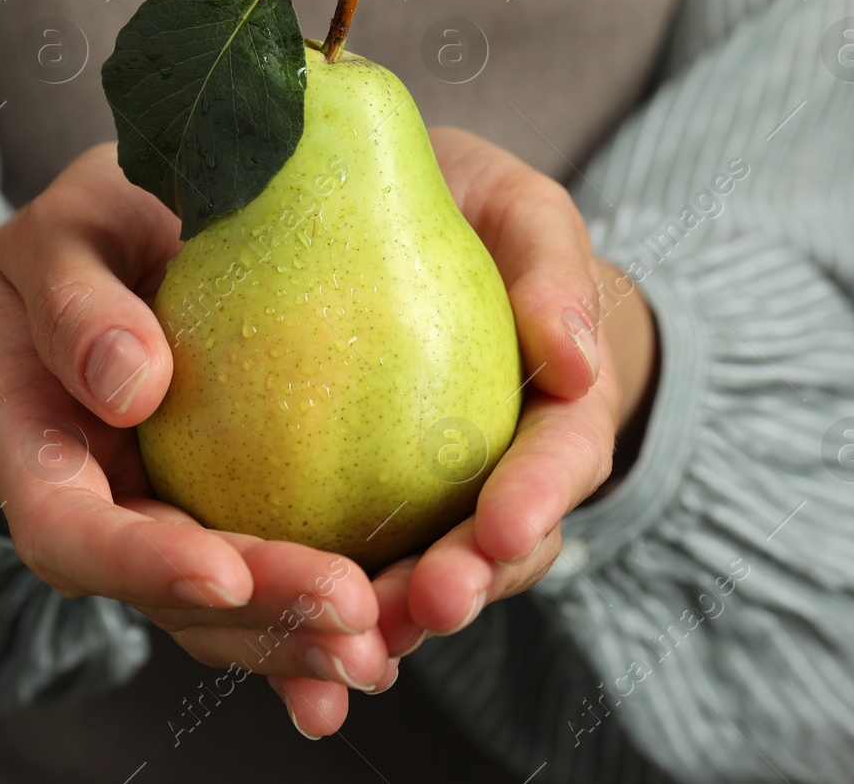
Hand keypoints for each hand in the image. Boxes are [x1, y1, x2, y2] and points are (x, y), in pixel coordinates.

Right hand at [0, 144, 392, 738]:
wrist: (86, 272)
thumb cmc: (68, 244)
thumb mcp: (57, 241)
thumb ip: (74, 303)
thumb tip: (134, 384)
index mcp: (32, 450)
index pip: (68, 531)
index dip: (142, 564)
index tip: (225, 571)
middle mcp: (91, 514)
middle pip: (162, 594)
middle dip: (257, 617)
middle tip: (352, 612)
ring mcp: (154, 531)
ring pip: (218, 614)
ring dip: (296, 639)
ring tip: (379, 647)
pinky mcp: (215, 524)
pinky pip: (263, 587)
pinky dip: (315, 624)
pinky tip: (387, 639)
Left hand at [371, 127, 658, 660]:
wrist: (397, 227)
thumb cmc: (474, 214)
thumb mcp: (523, 214)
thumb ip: (554, 269)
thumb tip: (574, 359)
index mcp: (561, 409)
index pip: (563, 457)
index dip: (537, 498)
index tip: (499, 527)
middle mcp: (506, 474)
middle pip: (498, 546)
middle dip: (469, 582)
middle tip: (429, 604)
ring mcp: (436, 502)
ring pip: (425, 574)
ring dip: (395, 615)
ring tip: (357, 638)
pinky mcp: (362, 508)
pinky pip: (346, 560)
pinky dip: (322, 602)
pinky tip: (279, 626)